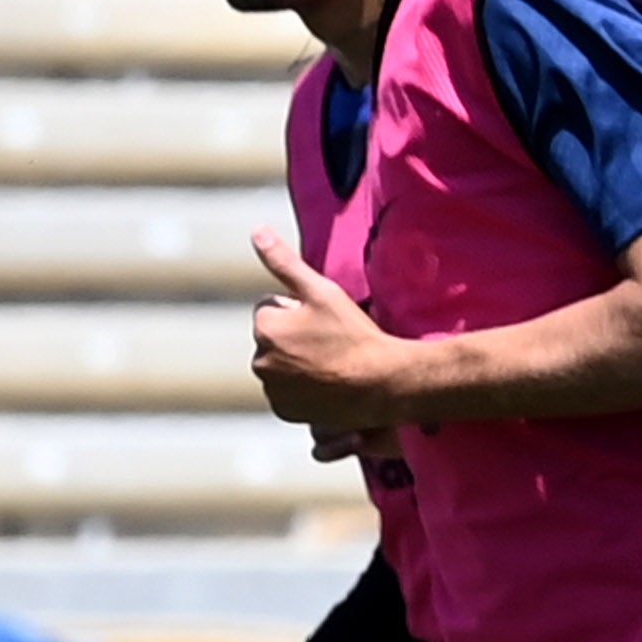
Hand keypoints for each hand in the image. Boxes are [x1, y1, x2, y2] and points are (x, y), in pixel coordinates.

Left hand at [248, 226, 414, 434]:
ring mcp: (273, 390)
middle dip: (294, 339)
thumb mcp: (323, 291)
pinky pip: (289, 395)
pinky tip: (330, 386)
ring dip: (298, 365)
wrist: (385, 384)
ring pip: (282, 367)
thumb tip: (256, 230)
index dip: (299, 311)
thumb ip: (284, 261)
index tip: (325, 321)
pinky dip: (304, 391)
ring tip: (334, 366)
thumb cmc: (355, 334)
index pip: (271, 308)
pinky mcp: (287, 412)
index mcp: (264, 327)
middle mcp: (260, 360)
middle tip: (332, 343)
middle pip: (274, 340)